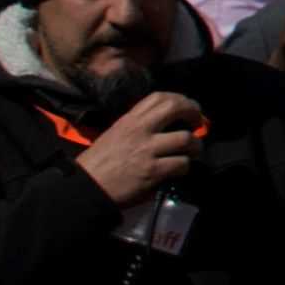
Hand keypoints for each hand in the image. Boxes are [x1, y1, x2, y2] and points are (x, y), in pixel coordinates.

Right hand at [73, 91, 201, 208]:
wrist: (85, 187)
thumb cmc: (97, 163)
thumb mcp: (114, 135)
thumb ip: (137, 128)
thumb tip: (163, 126)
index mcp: (129, 120)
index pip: (158, 97)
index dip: (179, 99)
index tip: (187, 107)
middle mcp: (140, 130)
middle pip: (175, 108)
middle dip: (193, 113)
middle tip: (199, 122)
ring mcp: (147, 150)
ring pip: (186, 138)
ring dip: (195, 145)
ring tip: (194, 151)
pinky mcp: (152, 171)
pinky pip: (181, 164)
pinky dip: (185, 166)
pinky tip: (180, 170)